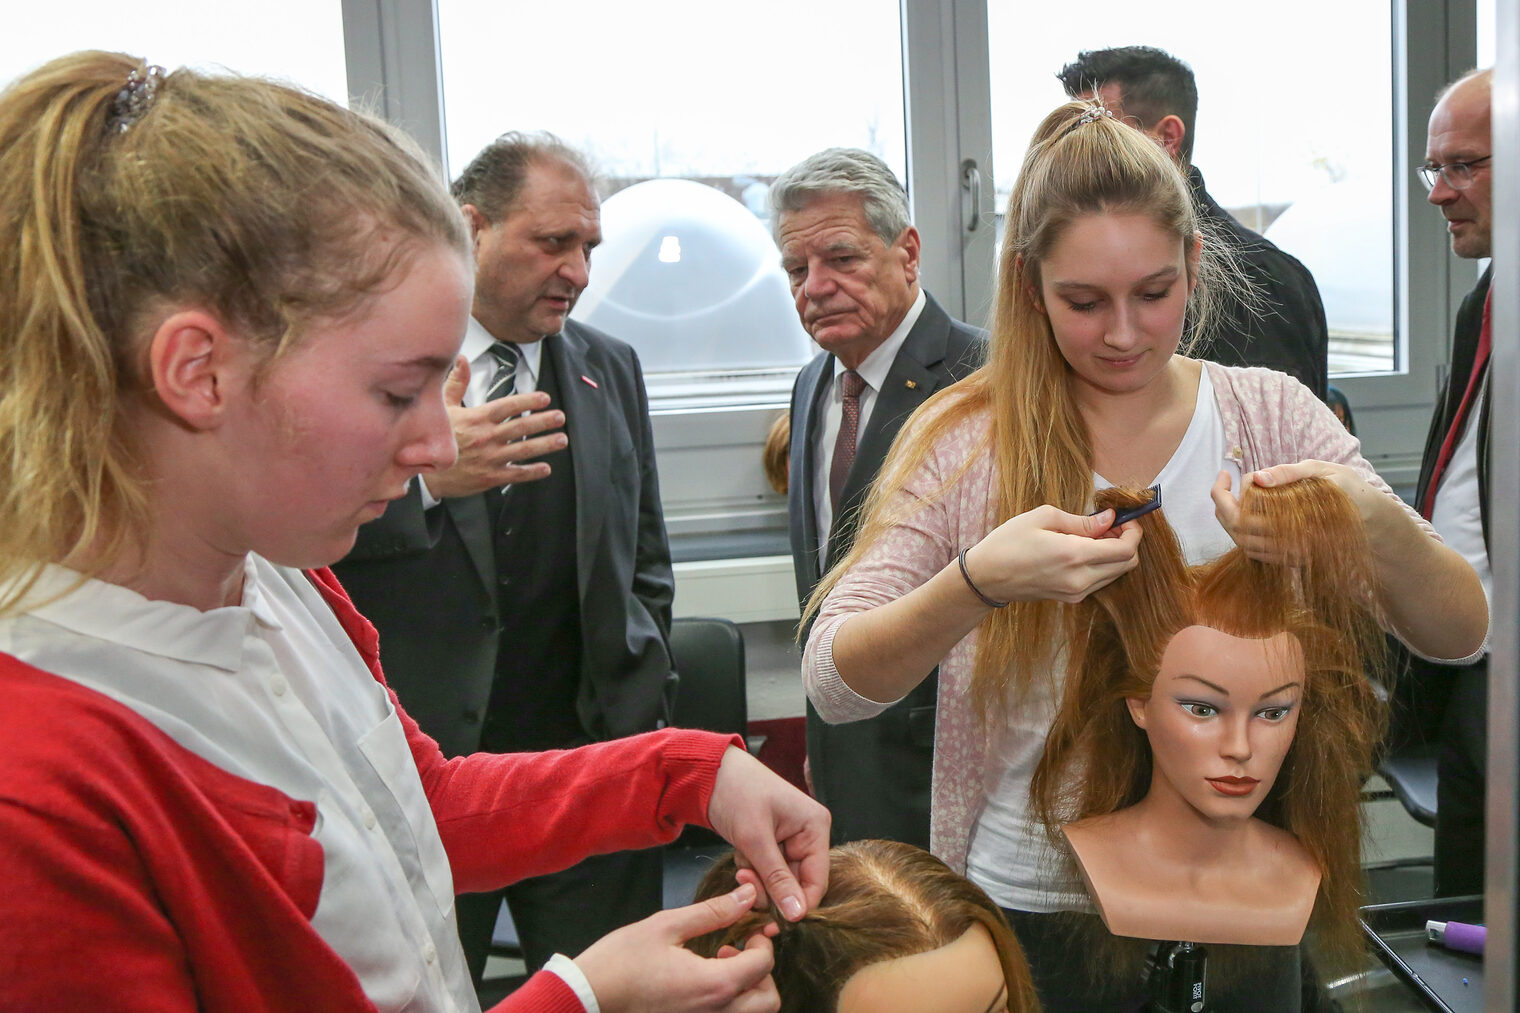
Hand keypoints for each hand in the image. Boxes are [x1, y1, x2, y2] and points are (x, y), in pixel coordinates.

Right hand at [421, 356, 568, 498]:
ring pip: (523, 450)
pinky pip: (516, 474)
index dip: (528, 401)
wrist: (422, 474)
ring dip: (545, 444)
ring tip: (562, 439)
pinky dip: (533, 472)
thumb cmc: (432, 439)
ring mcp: (490, 459)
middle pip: (521, 427)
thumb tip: (461, 359)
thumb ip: (457, 383)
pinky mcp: (490, 477)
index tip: (544, 398)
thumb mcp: (442, 408)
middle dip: (544, 421)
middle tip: (560, 417)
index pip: (507, 406)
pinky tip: (546, 468)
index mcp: (476, 419)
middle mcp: (486, 438)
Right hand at [575, 882, 780, 1012]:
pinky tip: (704, 981)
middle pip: (768, 1000)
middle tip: (738, 948)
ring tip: (719, 963)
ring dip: (748, 989)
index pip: (764, 965)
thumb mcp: (667, 925)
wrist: (588, 997)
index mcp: (714, 984)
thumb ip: (713, 912)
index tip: (748, 928)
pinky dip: (730, 1002)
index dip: (762, 942)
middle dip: (763, 972)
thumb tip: (748, 896)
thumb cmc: (621, 961)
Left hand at [706, 746, 829, 921]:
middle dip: (768, 887)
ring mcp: (791, 840)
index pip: (817, 881)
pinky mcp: (773, 843)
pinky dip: (752, 869)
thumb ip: (777, 878)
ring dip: (757, 879)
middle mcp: (808, 834)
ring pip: (779, 881)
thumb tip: (797, 915)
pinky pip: (766, 871)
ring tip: (741, 862)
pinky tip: (741, 853)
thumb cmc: (736, 792)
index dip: (797, 905)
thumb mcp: (755, 838)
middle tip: (744, 876)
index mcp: (815, 827)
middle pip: (797, 884)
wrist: (709, 772)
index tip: (773, 922)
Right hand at [963, 505, 1141, 604]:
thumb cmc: (1009, 542)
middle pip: (1127, 564)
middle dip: (1128, 542)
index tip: (1126, 518)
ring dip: (1115, 554)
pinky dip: (1103, 564)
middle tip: (1111, 525)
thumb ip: (1081, 521)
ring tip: (1095, 535)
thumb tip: (1109, 519)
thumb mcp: (1043, 518)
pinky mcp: (1071, 598)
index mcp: (1074, 555)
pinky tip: (1085, 550)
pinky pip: (1100, 581)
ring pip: (1116, 574)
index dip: (1134, 532)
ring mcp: (1076, 592)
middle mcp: (1080, 579)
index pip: (1125, 550)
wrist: (986, 577)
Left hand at [1211, 462, 1383, 562]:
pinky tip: (1251, 511)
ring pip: (1241, 541)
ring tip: (1235, 494)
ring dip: (1230, 517)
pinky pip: (1255, 550)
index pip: (1237, 514)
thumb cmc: (1352, 493)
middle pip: (1233, 528)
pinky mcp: (1290, 557)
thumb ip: (1290, 472)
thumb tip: (1257, 477)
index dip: (1221, 494)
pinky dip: (1244, 530)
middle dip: (1222, 503)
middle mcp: (1282, 540)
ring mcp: (1285, 552)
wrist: (1375, 525)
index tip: (1225, 474)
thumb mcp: (1325, 472)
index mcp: (1286, 517)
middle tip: (1225, 481)